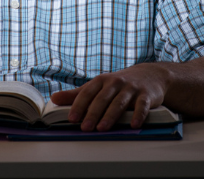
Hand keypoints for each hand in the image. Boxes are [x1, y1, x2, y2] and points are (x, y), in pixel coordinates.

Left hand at [49, 63, 169, 130]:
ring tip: (102, 128)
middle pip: (102, 99)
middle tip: (85, 127)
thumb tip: (54, 98)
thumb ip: (77, 94)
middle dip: (93, 113)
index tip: (72, 118)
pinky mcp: (146, 95)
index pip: (87, 93)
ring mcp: (131, 88)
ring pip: (119, 102)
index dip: (79, 105)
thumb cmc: (118, 84)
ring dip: (110, 115)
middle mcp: (116, 82)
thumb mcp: (98, 86)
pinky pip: (142, 105)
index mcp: (101, 80)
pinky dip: (138, 115)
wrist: (149, 75)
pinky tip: (134, 125)